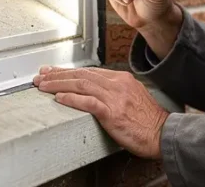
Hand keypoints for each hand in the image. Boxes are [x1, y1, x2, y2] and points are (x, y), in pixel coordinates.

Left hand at [33, 66, 168, 158]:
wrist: (163, 133)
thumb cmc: (148, 121)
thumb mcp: (132, 97)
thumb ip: (114, 92)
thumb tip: (93, 91)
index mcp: (121, 79)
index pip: (89, 71)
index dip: (68, 71)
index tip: (53, 72)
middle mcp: (117, 84)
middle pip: (82, 75)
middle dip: (58, 75)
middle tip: (41, 76)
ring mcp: (115, 98)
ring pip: (81, 85)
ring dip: (59, 84)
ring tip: (43, 86)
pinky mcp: (113, 113)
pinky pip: (88, 102)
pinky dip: (72, 99)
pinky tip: (59, 98)